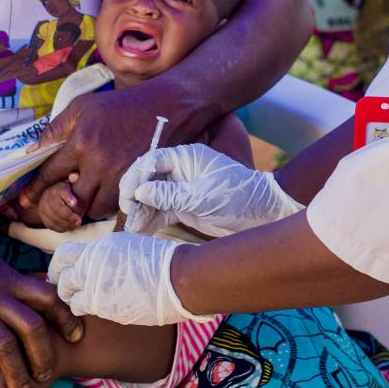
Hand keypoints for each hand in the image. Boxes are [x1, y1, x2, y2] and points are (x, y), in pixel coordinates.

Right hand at [0, 201, 83, 387]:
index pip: (48, 297)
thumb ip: (6, 277)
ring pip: (5, 346)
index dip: (66, 319)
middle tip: (45, 375)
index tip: (76, 336)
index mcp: (7, 278)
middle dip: (43, 355)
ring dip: (16, 374)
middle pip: (33, 327)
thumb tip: (24, 285)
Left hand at [26, 80, 185, 219]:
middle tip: (61, 196)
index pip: (50, 174)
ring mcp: (121, 177)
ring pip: (94, 208)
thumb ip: (54, 129)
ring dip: (87, 204)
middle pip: (71, 198)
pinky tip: (104, 195)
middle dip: (63, 199)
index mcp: (82, 142)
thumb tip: (32, 152)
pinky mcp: (138, 185)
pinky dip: (107, 205)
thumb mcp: (81, 107)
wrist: (165, 109)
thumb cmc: (118, 106)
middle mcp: (100, 163)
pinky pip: (116, 209)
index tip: (24, 200)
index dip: (34, 189)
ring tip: (87, 191)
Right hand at [28, 176, 83, 231]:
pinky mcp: (43, 216)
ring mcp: (43, 207)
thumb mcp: (73, 182)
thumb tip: (74, 175)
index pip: (60, 191)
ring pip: (52, 218)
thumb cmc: (70, 188)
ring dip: (66, 223)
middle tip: (79, 220)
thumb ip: (75, 179)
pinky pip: (50, 225)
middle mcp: (47, 196)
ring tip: (77, 224)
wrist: (57, 194)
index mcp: (57, 186)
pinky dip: (61, 228)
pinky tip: (71, 227)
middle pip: (55, 207)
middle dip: (68, 215)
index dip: (67, 197)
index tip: (75, 203)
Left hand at [48, 232, 197, 325]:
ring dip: (74, 300)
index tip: (64, 271)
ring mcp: (97, 292)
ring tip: (85, 300)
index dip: (60, 266)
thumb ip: (104, 254)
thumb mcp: (125, 245)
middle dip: (63, 286)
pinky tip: (101, 307)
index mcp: (96, 251)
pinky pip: (86, 311)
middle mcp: (91, 270)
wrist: (176, 279)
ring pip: (70, 299)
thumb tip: (93, 259)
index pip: (62, 256)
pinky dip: (88, 310)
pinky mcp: (106, 311)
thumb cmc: (158, 259)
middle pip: (60, 280)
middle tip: (70, 289)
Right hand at [118, 144, 301, 236]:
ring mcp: (181, 188)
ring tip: (132, 227)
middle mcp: (181, 170)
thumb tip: (140, 193)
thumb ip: (170, 194)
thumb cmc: (236, 198)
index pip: (151, 161)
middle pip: (148, 179)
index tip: (127, 195)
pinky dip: (151, 220)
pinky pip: (161, 211)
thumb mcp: (202, 197)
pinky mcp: (184, 205)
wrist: (262, 214)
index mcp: (186, 157)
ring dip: (141, 210)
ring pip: (152, 197)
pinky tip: (139, 230)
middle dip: (135, 196)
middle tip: (126, 212)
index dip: (136, 177)